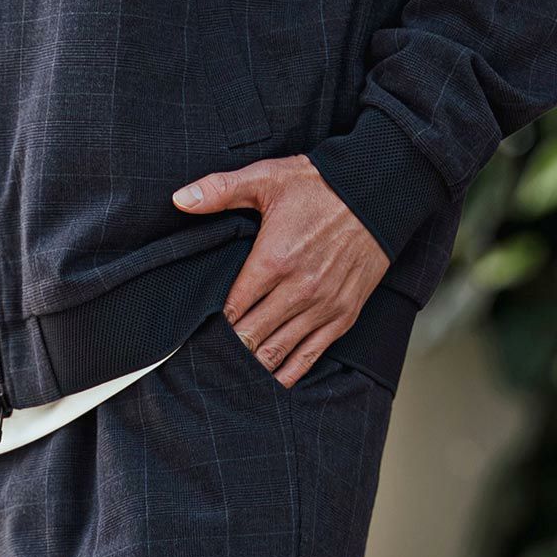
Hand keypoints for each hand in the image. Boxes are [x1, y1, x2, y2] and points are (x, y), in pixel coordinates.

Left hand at [170, 153, 390, 387]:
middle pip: (252, 335)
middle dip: (230, 345)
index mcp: (273, 260)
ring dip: (255, 362)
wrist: (376, 191)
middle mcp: (297, 290)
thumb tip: (180, 199)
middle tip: (212, 351)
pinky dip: (289, 371)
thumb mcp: (267, 177)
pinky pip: (311, 354)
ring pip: (278, 350)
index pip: (233, 307)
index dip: (214, 321)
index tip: (200, 326)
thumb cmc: (319, 184)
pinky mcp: (344, 315)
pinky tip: (274, 378)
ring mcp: (322, 306)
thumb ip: (220, 190)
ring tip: (235, 370)